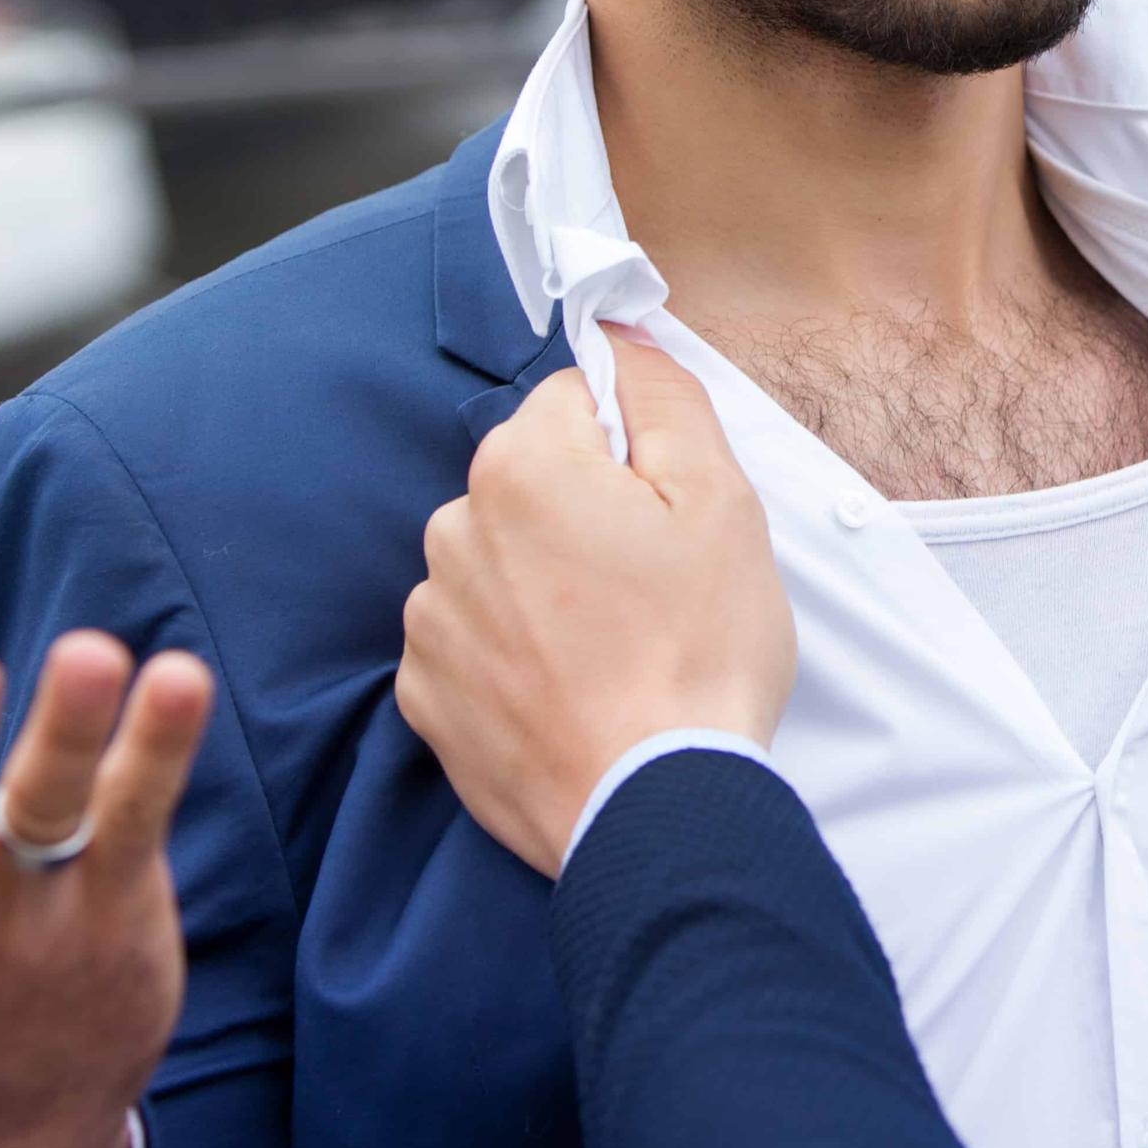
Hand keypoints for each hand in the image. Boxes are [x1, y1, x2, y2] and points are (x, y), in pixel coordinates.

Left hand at [398, 329, 794, 878]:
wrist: (653, 807)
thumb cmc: (698, 653)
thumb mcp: (720, 500)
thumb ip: (664, 397)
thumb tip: (622, 341)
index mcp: (520, 468)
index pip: (577, 404)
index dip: (636, 450)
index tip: (668, 513)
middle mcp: (453, 531)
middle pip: (532, 483)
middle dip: (586, 516)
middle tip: (654, 587)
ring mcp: (432, 620)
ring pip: (500, 561)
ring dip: (546, 585)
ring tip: (614, 649)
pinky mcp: (426, 697)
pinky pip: (474, 640)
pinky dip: (516, 655)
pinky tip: (573, 690)